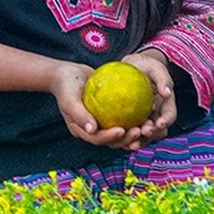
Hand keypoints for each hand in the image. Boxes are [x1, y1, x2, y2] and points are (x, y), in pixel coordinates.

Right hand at [46, 60, 173, 149]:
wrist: (67, 73)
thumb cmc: (66, 85)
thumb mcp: (68, 98)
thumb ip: (79, 114)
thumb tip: (92, 129)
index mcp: (83, 131)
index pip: (98, 139)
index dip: (111, 138)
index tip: (122, 130)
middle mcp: (94, 130)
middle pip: (113, 140)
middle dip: (127, 139)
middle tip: (140, 130)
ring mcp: (103, 121)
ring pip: (121, 130)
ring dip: (135, 131)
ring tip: (148, 124)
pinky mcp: (110, 112)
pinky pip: (124, 114)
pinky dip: (134, 114)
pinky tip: (147, 107)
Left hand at [118, 49, 177, 146]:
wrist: (133, 69)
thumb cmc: (146, 67)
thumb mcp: (155, 68)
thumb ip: (162, 78)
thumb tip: (167, 92)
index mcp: (166, 105)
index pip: (169, 115)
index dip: (166, 121)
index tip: (159, 123)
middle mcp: (157, 117)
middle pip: (158, 131)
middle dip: (152, 134)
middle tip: (144, 132)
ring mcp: (145, 121)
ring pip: (145, 137)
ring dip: (140, 141)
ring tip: (132, 143)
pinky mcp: (132, 123)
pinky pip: (130, 133)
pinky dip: (126, 139)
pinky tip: (117, 139)